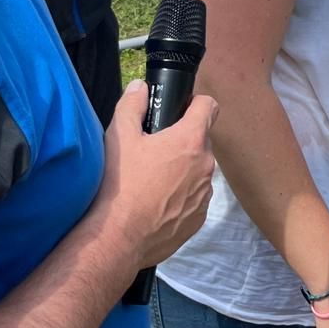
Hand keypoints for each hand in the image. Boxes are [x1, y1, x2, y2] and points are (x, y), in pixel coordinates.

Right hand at [94, 81, 216, 270]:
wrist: (119, 239)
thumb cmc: (121, 186)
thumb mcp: (119, 137)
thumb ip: (131, 105)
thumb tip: (139, 87)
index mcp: (191, 140)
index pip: (209, 106)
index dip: (194, 104)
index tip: (180, 111)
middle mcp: (206, 165)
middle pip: (201, 140)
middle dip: (183, 141)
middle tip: (155, 150)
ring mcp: (204, 194)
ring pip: (198, 171)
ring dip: (183, 170)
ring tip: (153, 180)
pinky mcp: (198, 218)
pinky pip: (194, 198)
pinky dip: (181, 196)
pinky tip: (156, 203)